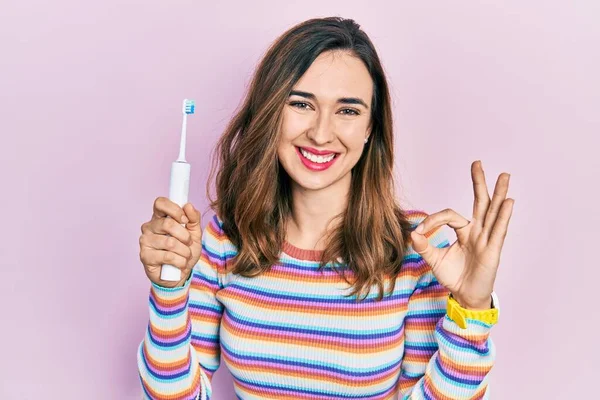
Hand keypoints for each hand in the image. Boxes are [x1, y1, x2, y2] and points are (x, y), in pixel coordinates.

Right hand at [139, 197, 202, 287]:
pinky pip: (167, 256)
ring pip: (169, 242)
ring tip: (185, 255)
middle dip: (184, 235)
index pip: (160, 203)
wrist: (181, 274)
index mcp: (160, 217)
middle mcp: (149, 227)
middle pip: (167, 223)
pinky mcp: (144, 256)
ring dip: (184, 251)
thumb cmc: (185, 251)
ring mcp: (145, 241)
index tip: (184, 220)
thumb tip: (188, 206)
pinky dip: (179, 261)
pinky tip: (179, 264)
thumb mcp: (194, 233)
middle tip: (188, 243)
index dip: (174, 209)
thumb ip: (193, 219)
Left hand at [410, 160, 513, 309]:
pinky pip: (498, 230)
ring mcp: (486, 239)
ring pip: (493, 212)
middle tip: (476, 162)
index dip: (433, 220)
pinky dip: (503, 216)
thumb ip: (424, 246)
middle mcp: (477, 231)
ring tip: (504, 175)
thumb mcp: (434, 260)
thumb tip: (412, 233)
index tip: (420, 231)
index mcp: (464, 231)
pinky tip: (508, 201)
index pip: (449, 216)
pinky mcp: (493, 250)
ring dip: (498, 193)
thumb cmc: (453, 276)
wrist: (465, 296)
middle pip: (480, 202)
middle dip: (478, 182)